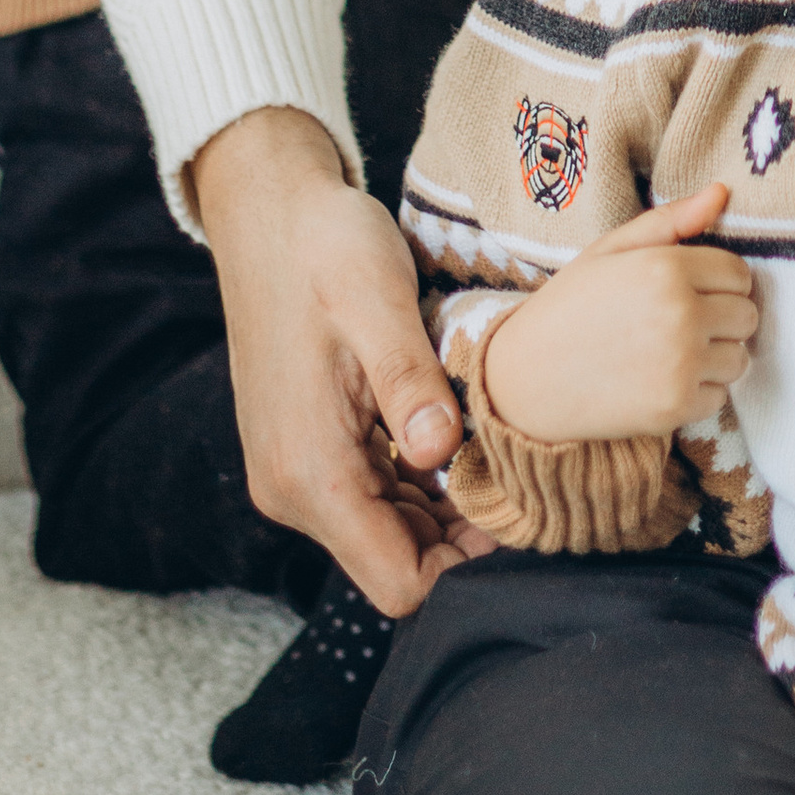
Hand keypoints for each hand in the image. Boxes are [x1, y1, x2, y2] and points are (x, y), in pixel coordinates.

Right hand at [192, 104, 477, 614]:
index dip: (468, 568)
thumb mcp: (377, 302)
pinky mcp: (309, 450)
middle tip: (527, 474)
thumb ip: (410, 382)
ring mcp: (298, 473)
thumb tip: (442, 453)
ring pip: (393, 532)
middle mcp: (294, 490)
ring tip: (498, 445)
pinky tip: (459, 427)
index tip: (524, 514)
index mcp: (311, 472)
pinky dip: (424, 480)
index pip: (400, 583)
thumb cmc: (322, 247)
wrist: (268, 211)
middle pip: (400, 564)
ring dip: (448, 505)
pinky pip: (378, 494)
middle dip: (466, 537)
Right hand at [481, 186, 756, 443]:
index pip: (739, 273)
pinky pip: (720, 397)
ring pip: (739, 358)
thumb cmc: (569, 307)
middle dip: (721, 317)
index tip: (690, 290)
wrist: (525, 380)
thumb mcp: (610, 250)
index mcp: (666, 268)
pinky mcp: (676, 408)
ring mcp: (681, 365)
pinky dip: (697, 393)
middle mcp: (681, 315)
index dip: (718, 281)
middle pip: (746, 316)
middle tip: (678, 322)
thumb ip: (670, 221)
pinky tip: (660, 381)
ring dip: (714, 357)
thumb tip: (722, 193)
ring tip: (669, 352)